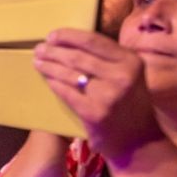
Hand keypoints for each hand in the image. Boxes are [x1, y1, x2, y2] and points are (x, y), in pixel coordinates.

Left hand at [33, 28, 161, 160]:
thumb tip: (71, 42)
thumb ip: (109, 59)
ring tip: (37, 61)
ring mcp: (108, 95)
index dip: (68, 36)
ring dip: (49, 66)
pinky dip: (53, 83)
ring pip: (69, 73)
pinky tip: (47, 79)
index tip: (52, 35)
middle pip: (77, 56)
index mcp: (131, 61)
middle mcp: (121, 76)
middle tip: (39, 49)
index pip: (93, 41)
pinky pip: (66, 92)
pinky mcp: (93, 112)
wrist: (139, 140)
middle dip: (53, 51)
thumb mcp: (130, 75)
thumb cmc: (130, 103)